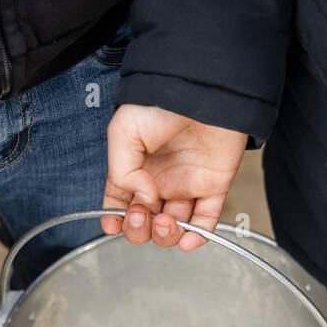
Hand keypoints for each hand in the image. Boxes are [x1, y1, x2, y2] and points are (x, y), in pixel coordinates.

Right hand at [102, 104, 246, 250]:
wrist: (203, 88)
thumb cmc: (162, 100)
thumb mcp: (124, 131)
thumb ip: (123, 172)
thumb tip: (142, 201)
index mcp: (134, 167)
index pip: (119, 204)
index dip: (115, 220)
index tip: (113, 224)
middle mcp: (158, 180)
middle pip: (145, 223)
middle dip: (139, 229)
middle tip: (143, 214)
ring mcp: (186, 185)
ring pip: (173, 227)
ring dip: (165, 235)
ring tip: (166, 220)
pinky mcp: (213, 186)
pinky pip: (206, 221)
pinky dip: (197, 237)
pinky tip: (187, 239)